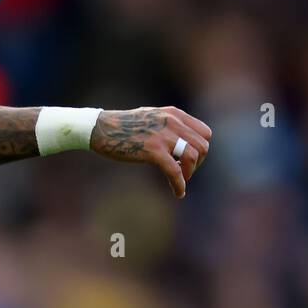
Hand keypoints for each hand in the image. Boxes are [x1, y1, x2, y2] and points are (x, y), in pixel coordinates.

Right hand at [89, 106, 211, 197]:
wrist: (101, 128)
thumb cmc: (123, 126)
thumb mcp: (152, 117)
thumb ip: (169, 125)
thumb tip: (182, 141)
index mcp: (174, 114)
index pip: (205, 133)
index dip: (201, 150)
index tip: (189, 161)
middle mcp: (173, 122)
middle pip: (202, 147)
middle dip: (197, 164)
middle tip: (184, 173)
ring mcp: (163, 136)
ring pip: (192, 158)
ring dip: (189, 174)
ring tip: (179, 182)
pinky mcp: (153, 151)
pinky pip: (175, 171)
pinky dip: (179, 185)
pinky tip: (178, 193)